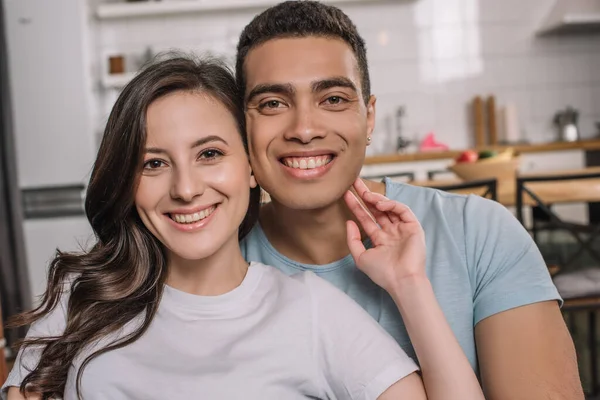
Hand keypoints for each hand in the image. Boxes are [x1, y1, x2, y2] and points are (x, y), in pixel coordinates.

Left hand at [344, 178, 425, 292]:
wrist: (401, 280)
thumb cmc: (382, 273)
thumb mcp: (360, 256)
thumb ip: (353, 239)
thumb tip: (349, 222)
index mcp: (380, 239)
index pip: (366, 218)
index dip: (356, 206)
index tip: (345, 194)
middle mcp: (391, 232)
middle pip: (376, 209)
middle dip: (365, 195)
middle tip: (354, 182)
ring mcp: (402, 229)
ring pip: (389, 208)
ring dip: (377, 199)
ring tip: (366, 194)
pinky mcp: (413, 227)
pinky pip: (403, 210)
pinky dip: (392, 204)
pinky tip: (381, 204)